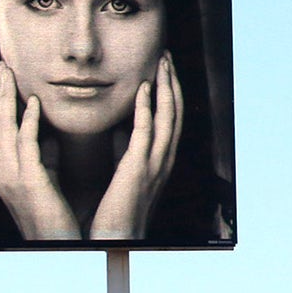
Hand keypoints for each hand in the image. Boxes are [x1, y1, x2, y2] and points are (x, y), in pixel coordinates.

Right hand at [0, 62, 80, 239]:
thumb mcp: (44, 182)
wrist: (56, 246)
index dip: (0, 100)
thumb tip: (48, 139)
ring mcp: (12, 177)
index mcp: (4, 170)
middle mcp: (2, 171)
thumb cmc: (53, 217)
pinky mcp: (29, 182)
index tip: (5, 77)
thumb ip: (44, 160)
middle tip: (3, 66)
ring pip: (4, 129)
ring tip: (10, 75)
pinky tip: (32, 103)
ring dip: (7, 99)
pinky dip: (27, 121)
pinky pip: (25, 145)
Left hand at [88, 52, 181, 239]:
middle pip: (175, 111)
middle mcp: (163, 159)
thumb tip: (120, 131)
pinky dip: (146, 107)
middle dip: (172, 81)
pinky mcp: (138, 169)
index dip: (169, 90)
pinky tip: (144, 88)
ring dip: (165, 87)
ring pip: (166, 117)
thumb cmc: (117, 207)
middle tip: (166, 55)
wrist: (116, 237)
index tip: (163, 67)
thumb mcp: (125, 172)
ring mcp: (154, 164)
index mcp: (160, 158)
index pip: (170, 117)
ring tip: (162, 62)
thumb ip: (125, 151)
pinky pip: (145, 132)